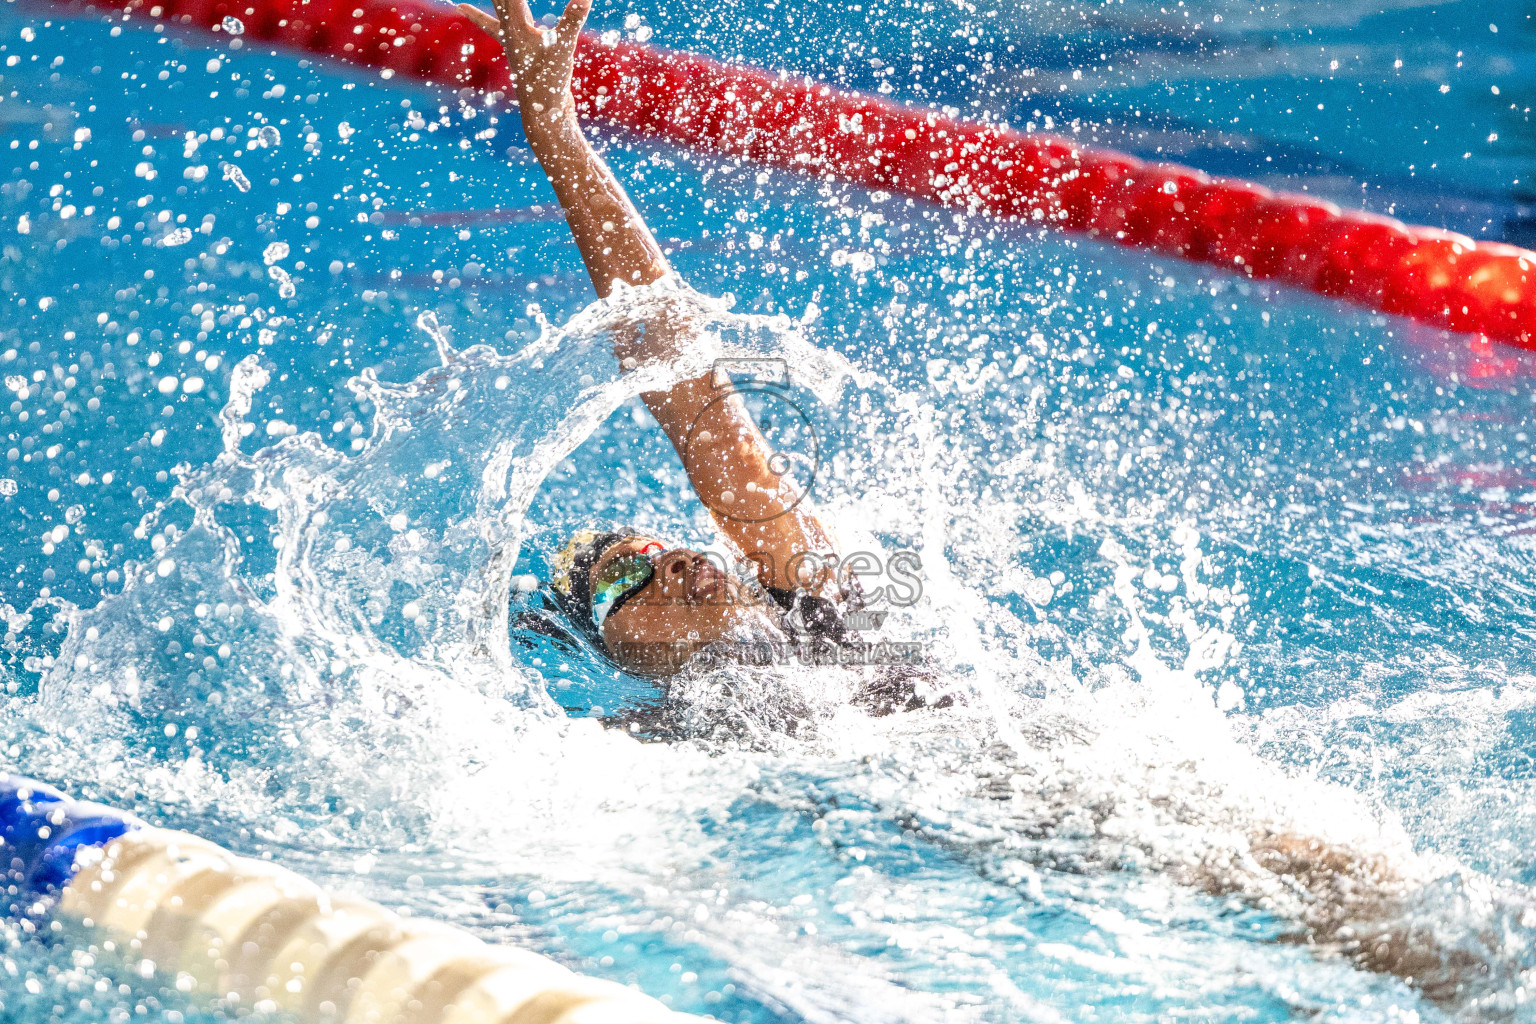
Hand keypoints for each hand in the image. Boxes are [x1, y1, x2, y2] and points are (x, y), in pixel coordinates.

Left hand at [457, 0, 590, 133]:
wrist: (543, 114)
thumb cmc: (549, 83)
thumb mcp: (563, 48)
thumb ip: (573, 20)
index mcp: (516, 25)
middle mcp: (509, 32)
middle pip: (497, 1)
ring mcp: (513, 43)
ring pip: (494, 14)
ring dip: (488, 4)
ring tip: (461, 4)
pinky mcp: (520, 52)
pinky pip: (497, 30)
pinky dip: (484, 21)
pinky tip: (480, 21)